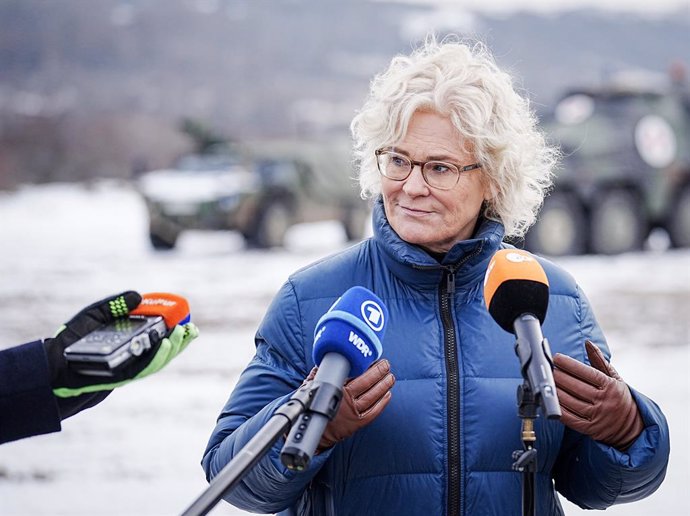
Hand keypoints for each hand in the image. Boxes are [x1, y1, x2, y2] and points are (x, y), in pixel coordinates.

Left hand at [43, 291, 197, 397]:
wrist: (52, 365)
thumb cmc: (71, 340)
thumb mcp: (95, 315)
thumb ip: (115, 304)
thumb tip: (138, 295)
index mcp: (129, 339)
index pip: (156, 332)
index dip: (172, 325)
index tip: (185, 316)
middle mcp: (133, 354)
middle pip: (163, 347)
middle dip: (180, 338)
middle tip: (191, 328)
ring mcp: (130, 366)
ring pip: (159, 358)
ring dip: (173, 347)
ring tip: (181, 333)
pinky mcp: (123, 376)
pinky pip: (145, 367)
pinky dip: (158, 356)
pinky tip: (165, 344)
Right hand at [308, 359, 394, 451]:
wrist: (316, 432)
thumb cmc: (314, 406)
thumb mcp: (311, 387)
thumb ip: (319, 373)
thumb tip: (326, 359)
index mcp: (336, 389)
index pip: (355, 374)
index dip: (365, 366)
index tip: (371, 358)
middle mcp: (346, 400)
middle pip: (367, 383)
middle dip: (379, 372)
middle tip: (386, 364)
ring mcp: (353, 412)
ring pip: (373, 396)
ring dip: (384, 385)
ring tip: (390, 377)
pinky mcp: (358, 423)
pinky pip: (374, 411)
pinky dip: (382, 402)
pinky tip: (387, 394)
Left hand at [553, 340, 643, 449]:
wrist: (633, 426)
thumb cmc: (619, 397)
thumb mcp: (614, 378)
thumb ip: (599, 360)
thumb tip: (588, 342)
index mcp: (611, 386)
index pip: (586, 372)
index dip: (569, 364)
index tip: (556, 358)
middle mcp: (604, 401)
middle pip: (575, 386)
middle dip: (558, 376)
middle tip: (548, 369)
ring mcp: (597, 416)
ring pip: (570, 401)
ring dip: (555, 390)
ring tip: (547, 382)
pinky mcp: (590, 429)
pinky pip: (570, 418)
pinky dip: (559, 408)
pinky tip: (551, 399)